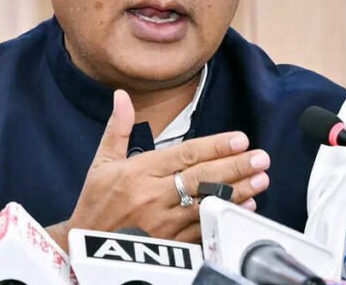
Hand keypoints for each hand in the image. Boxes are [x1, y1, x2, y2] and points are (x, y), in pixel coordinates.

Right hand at [49, 90, 270, 248]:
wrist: (85, 247)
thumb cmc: (96, 202)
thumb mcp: (102, 162)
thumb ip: (118, 128)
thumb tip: (121, 96)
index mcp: (139, 172)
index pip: (184, 155)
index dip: (214, 146)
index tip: (239, 139)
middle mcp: (152, 196)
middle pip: (201, 178)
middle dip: (234, 167)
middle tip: (260, 157)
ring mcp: (162, 223)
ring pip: (206, 203)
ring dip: (237, 192)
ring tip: (260, 180)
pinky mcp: (169, 244)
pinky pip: (202, 229)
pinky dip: (223, 217)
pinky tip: (243, 208)